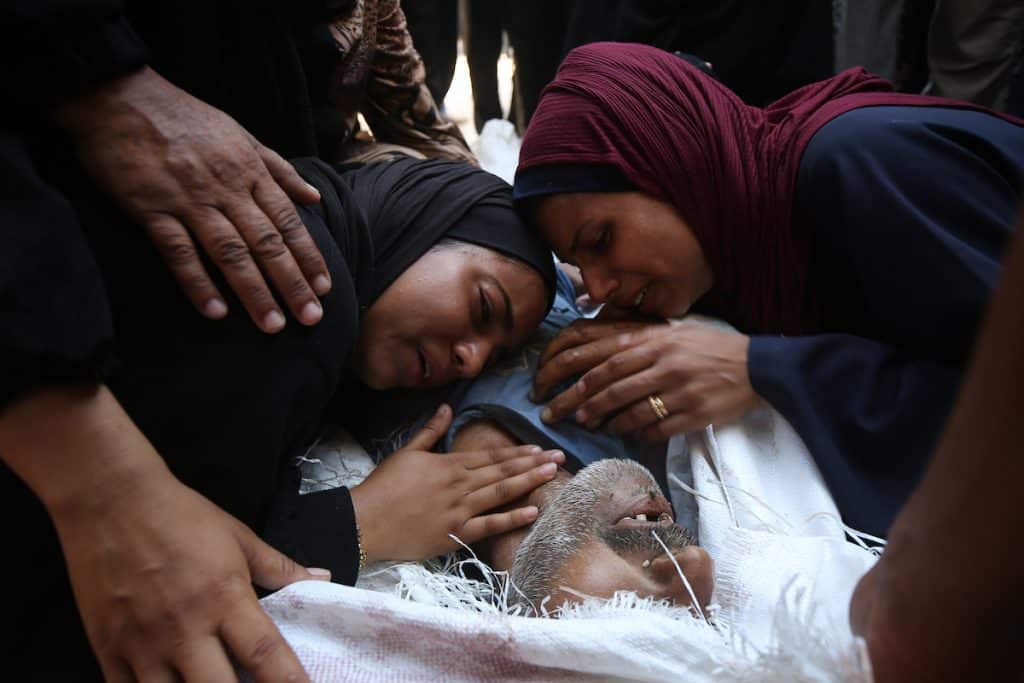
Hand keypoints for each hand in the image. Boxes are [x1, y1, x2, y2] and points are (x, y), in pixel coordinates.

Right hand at [53, 67, 329, 333]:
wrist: (119, 98)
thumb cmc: (184, 117)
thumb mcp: (240, 134)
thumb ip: (278, 169)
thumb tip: (315, 198)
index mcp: (250, 171)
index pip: (288, 221)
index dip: (308, 256)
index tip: (325, 288)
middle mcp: (226, 188)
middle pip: (267, 242)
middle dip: (292, 283)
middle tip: (311, 318)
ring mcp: (189, 200)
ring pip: (230, 252)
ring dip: (254, 291)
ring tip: (272, 325)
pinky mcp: (152, 209)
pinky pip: (179, 252)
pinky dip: (197, 283)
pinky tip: (214, 312)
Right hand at [53, 471, 325, 682]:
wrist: (110, 500)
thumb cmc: (180, 516)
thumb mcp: (238, 537)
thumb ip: (280, 567)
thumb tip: (321, 578)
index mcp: (224, 598)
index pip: (266, 654)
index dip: (290, 682)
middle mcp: (185, 627)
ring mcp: (142, 643)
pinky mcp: (106, 648)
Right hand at [350, 404, 563, 561]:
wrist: (365, 521)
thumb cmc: (383, 486)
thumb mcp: (406, 452)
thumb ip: (430, 430)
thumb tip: (446, 406)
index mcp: (449, 464)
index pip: (490, 456)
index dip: (517, 452)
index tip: (539, 447)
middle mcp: (459, 484)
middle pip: (502, 471)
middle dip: (533, 463)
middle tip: (560, 456)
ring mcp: (459, 509)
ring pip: (501, 492)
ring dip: (529, 481)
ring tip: (552, 473)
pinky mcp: (455, 533)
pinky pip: (489, 525)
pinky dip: (511, 518)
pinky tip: (532, 510)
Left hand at [535, 319, 758, 440]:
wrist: (758, 366)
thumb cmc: (711, 347)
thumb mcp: (677, 333)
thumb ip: (642, 340)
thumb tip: (603, 351)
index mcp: (659, 342)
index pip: (610, 360)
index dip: (584, 379)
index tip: (567, 390)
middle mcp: (667, 365)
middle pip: (614, 389)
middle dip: (584, 405)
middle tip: (567, 416)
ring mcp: (681, 392)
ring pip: (633, 412)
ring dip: (610, 423)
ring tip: (596, 427)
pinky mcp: (695, 415)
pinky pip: (658, 429)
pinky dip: (640, 434)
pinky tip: (631, 436)